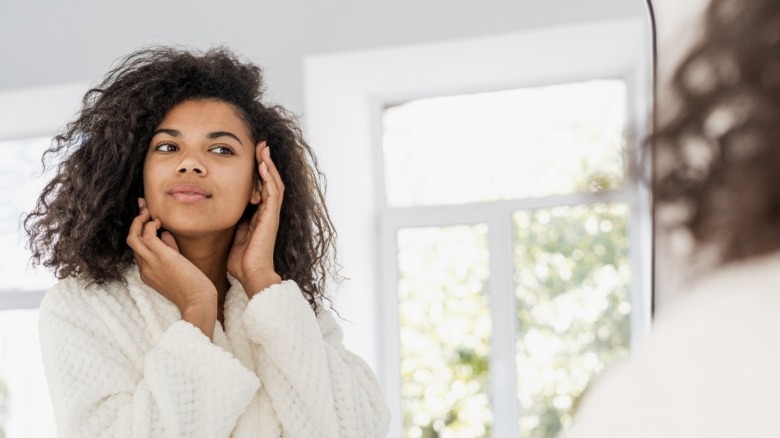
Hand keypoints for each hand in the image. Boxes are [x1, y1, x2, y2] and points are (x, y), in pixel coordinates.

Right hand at [126, 198, 217, 320]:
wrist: (198, 301)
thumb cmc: (192, 287)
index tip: (145, 218)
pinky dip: (151, 225)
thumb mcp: (176, 267)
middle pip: (131, 241)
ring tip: (150, 212)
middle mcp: (144, 268)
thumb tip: (166, 233)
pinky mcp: (160, 257)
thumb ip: (169, 250)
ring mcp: (150, 263)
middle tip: (144, 209)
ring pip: (133, 237)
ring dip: (140, 221)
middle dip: (136, 222)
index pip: (137, 249)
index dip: (139, 232)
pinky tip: (160, 222)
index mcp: (147, 273)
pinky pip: (147, 235)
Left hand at [227, 141, 283, 296]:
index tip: (252, 156)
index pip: (261, 188)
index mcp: (259, 217)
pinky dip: (269, 177)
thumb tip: (221, 213)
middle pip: (270, 181)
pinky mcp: (271, 217)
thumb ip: (233, 224)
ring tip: (263, 148)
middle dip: (266, 162)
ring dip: (269, 165)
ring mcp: (272, 214)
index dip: (258, 172)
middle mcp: (268, 213)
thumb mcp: (233, 236)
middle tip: (261, 145)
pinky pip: (273, 192)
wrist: (251, 275)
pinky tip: (263, 165)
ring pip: (274, 183)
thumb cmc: (241, 262)